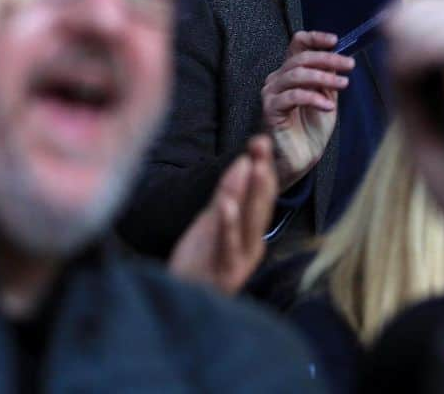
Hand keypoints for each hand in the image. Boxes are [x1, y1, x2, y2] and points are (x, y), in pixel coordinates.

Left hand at [168, 135, 276, 294]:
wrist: (180, 303)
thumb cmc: (199, 262)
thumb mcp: (212, 222)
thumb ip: (228, 194)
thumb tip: (244, 160)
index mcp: (252, 232)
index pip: (263, 194)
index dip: (263, 167)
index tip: (261, 141)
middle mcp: (252, 244)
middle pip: (261, 204)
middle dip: (263, 172)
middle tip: (263, 144)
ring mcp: (241, 259)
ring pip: (250, 222)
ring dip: (253, 192)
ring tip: (255, 166)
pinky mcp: (224, 272)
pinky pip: (228, 244)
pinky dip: (229, 224)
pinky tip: (228, 204)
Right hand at [261, 30, 354, 188]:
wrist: (302, 158)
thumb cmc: (312, 128)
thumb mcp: (327, 96)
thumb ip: (329, 77)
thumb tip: (339, 57)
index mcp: (291, 71)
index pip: (298, 43)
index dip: (315, 38)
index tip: (335, 41)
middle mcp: (278, 78)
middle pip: (301, 58)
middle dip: (328, 59)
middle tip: (349, 65)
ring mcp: (271, 93)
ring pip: (296, 74)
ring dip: (323, 77)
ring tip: (343, 84)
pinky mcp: (270, 110)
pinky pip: (292, 96)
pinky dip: (313, 98)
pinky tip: (328, 106)